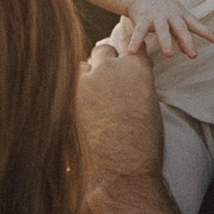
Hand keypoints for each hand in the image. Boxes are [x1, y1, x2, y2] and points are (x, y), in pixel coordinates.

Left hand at [79, 40, 168, 187]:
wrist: (120, 170)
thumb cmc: (141, 146)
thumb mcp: (148, 106)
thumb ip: (136, 84)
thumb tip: (127, 80)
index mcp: (137, 68)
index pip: (130, 43)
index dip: (125, 51)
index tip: (122, 58)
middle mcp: (111, 68)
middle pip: (102, 51)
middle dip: (103, 64)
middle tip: (105, 83)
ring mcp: (86, 80)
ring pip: (81, 68)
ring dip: (84, 79)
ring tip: (90, 102)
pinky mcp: (67, 96)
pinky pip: (65, 86)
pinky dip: (71, 95)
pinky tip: (78, 112)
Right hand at [113, 0, 202, 63]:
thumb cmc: (163, 10)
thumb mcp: (175, 19)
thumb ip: (181, 36)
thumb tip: (190, 52)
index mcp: (180, 16)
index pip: (195, 25)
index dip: (206, 32)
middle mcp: (170, 16)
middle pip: (180, 28)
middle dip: (187, 41)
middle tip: (193, 54)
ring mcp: (156, 17)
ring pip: (163, 30)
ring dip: (166, 42)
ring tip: (169, 54)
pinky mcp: (142, 19)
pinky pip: (139, 32)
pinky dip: (135, 42)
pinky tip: (131, 52)